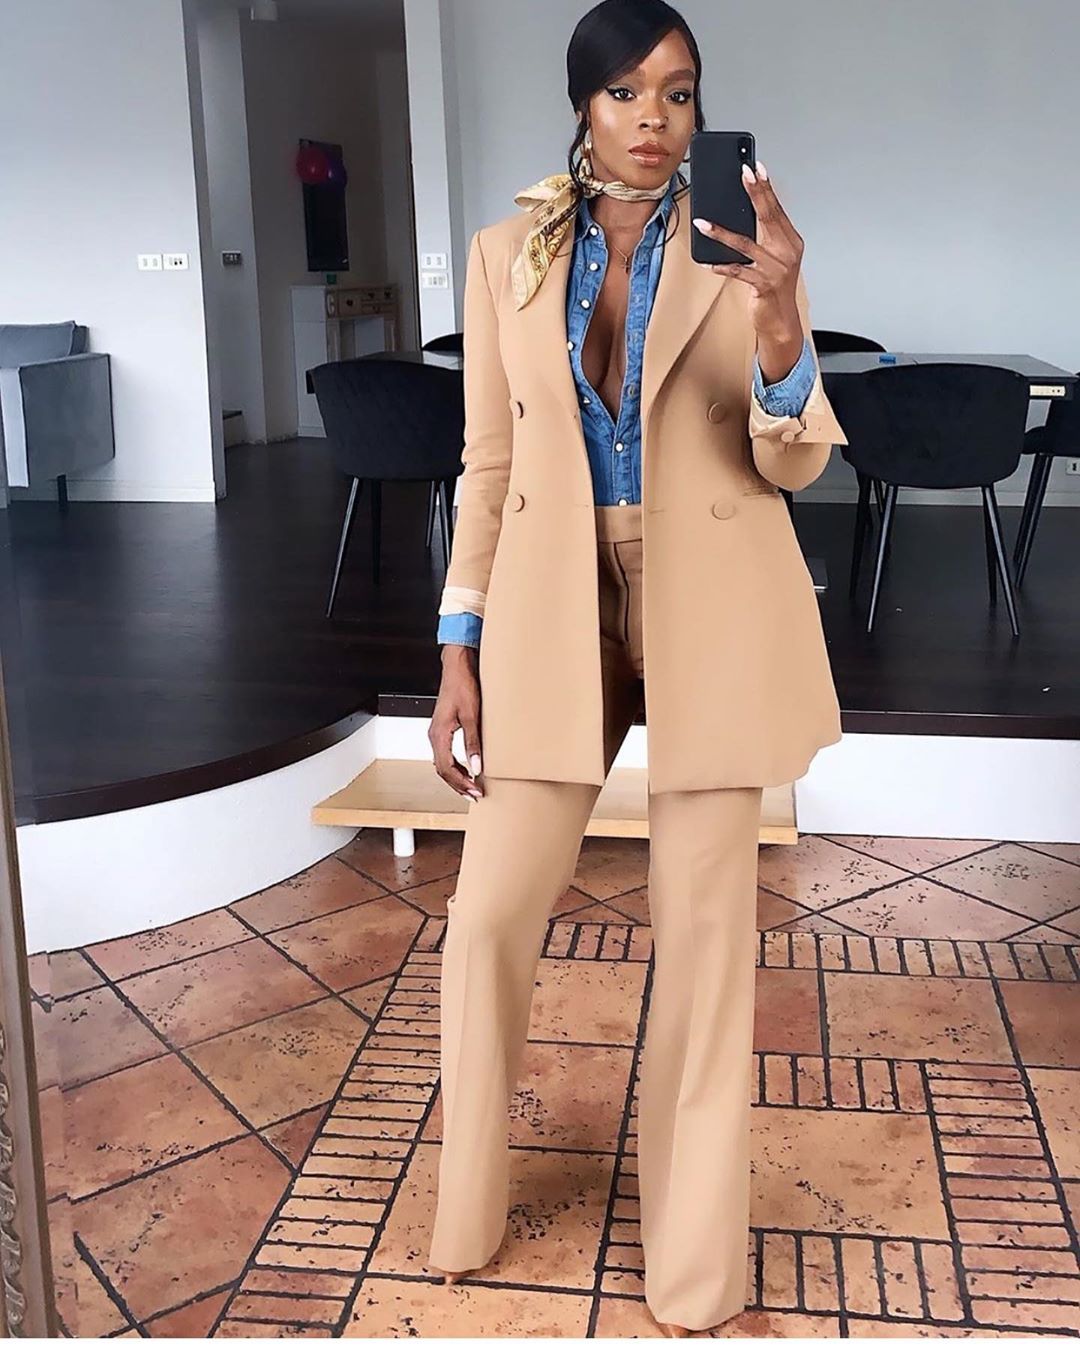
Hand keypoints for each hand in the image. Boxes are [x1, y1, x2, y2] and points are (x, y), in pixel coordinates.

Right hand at [429, 647, 483, 799]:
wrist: (457, 668)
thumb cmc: (462, 686)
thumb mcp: (472, 716)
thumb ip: (473, 743)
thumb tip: (477, 767)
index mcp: (438, 735)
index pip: (446, 769)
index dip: (460, 783)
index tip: (475, 791)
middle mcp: (434, 736)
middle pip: (442, 770)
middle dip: (458, 785)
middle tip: (475, 795)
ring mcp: (436, 733)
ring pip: (442, 764)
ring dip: (456, 777)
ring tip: (471, 787)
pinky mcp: (442, 729)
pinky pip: (445, 755)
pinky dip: (455, 766)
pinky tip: (466, 769)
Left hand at [692, 160, 803, 345]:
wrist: (781, 321)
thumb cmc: (774, 287)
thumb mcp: (773, 258)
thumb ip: (763, 238)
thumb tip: (737, 216)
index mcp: (791, 241)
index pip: (777, 209)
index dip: (766, 187)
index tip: (757, 167)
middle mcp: (787, 251)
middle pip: (767, 216)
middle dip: (754, 192)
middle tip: (743, 173)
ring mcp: (776, 268)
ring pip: (746, 244)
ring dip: (721, 232)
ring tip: (702, 223)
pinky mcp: (764, 285)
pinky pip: (739, 271)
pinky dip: (723, 266)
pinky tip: (709, 263)